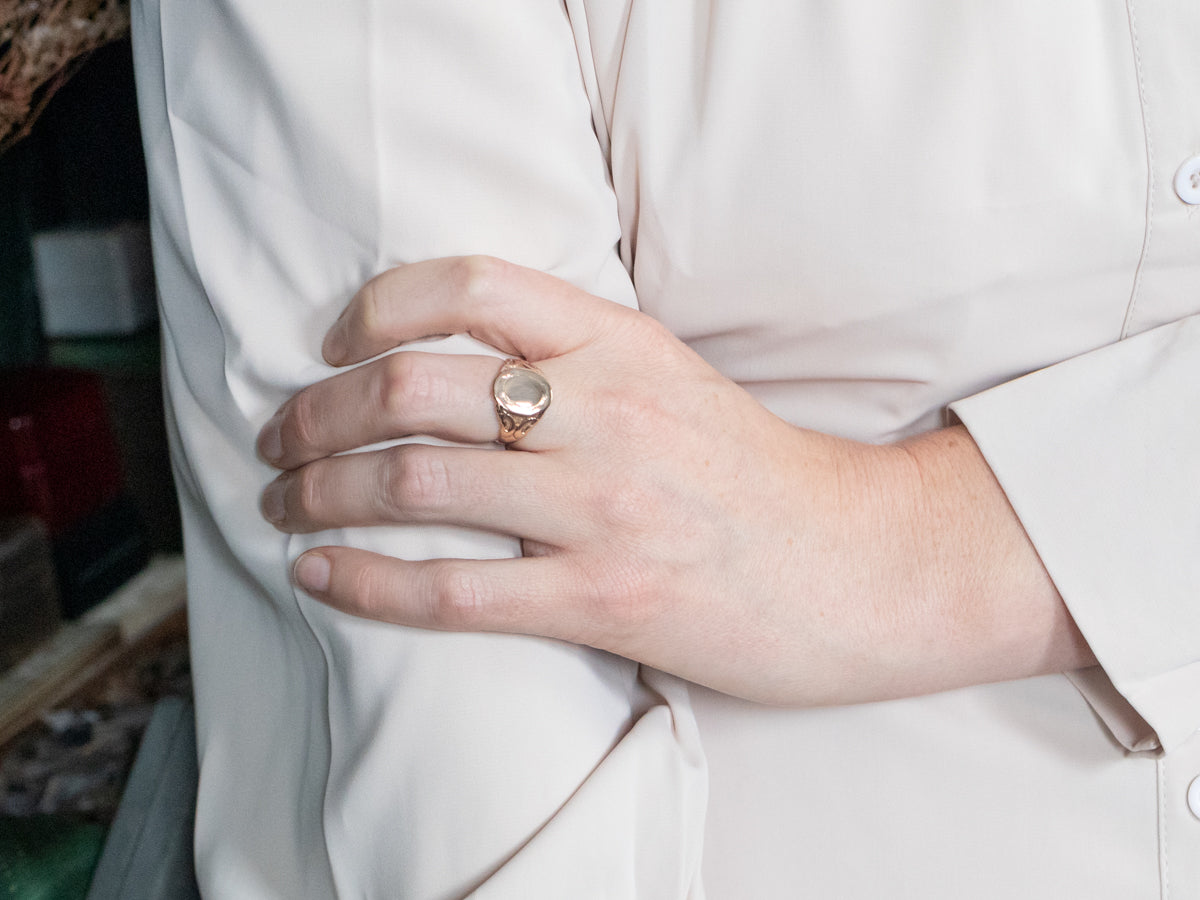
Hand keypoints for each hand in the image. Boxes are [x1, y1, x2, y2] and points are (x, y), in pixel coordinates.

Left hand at [258, 256, 1094, 704]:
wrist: (864, 567)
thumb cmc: (761, 476)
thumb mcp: (677, 379)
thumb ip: (580, 359)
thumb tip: (461, 362)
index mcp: (623, 346)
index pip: (473, 284)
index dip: (377, 306)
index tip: (336, 344)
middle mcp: (607, 413)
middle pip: (414, 387)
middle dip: (316, 413)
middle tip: (281, 438)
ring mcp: (605, 508)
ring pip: (416, 483)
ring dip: (321, 494)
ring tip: (285, 507)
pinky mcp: (606, 600)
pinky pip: (451, 591)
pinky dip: (364, 581)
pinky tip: (321, 576)